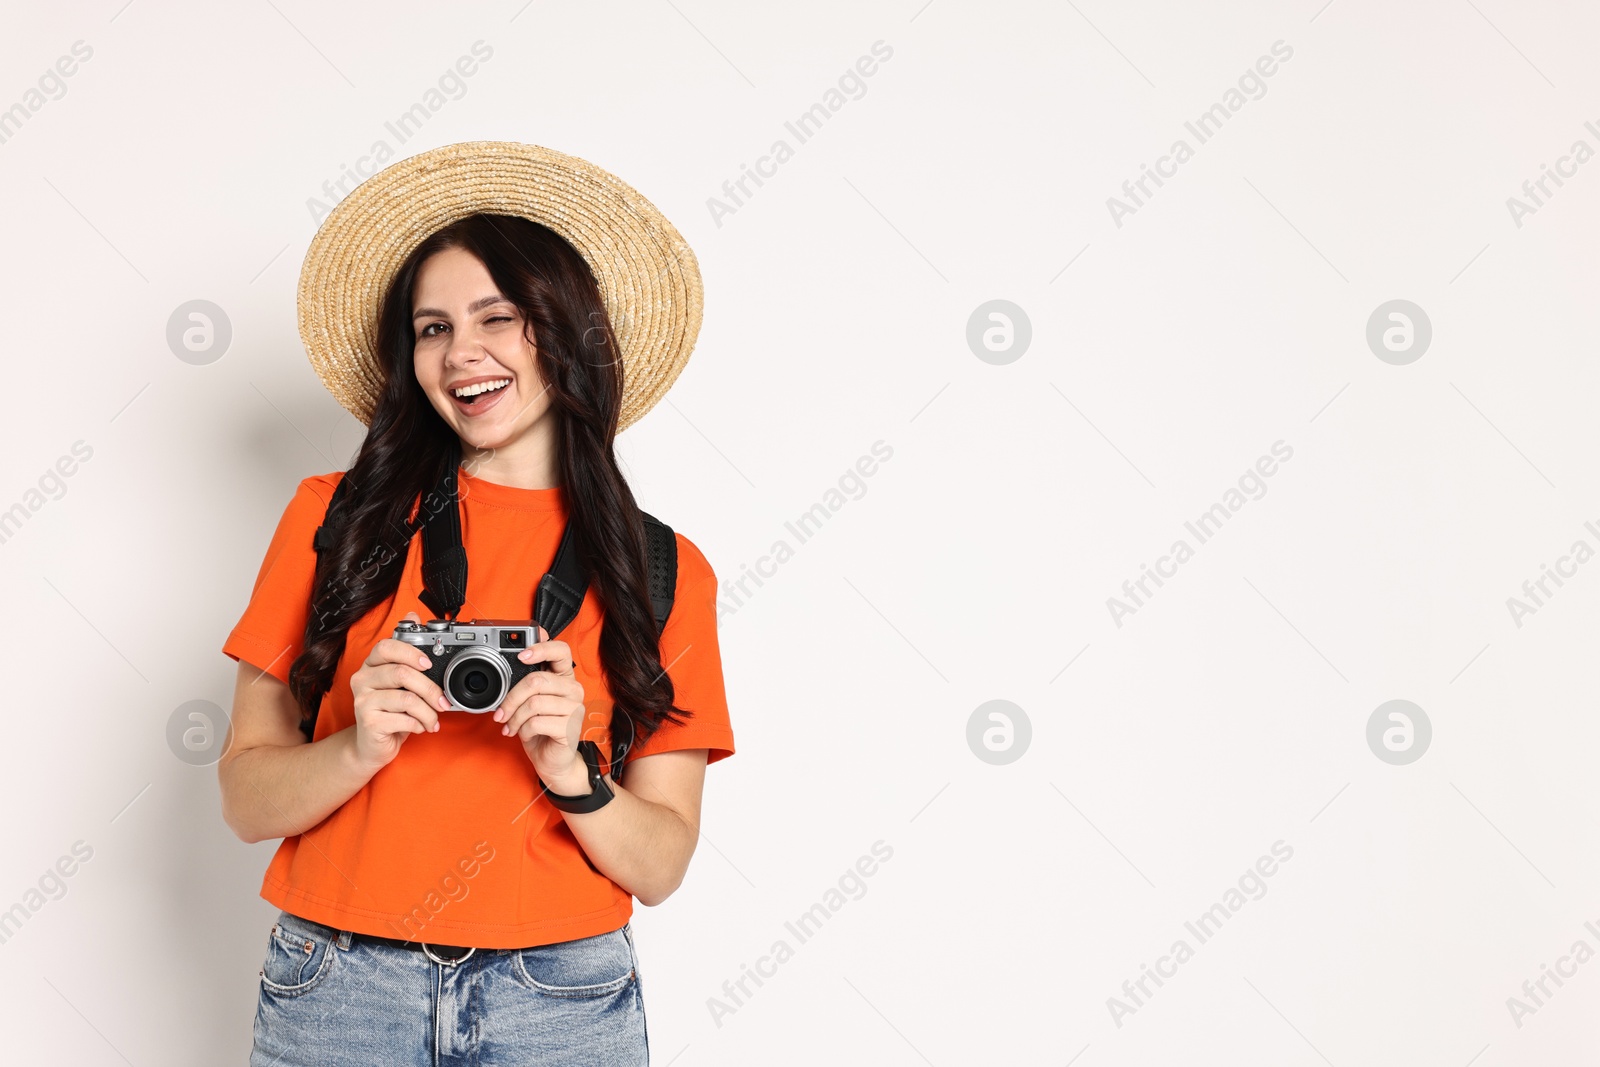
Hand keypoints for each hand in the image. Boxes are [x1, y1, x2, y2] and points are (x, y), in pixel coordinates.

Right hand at [348, 611, 449, 771]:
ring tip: (433, 719)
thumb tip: (412, 613)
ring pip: (406, 698)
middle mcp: (361, 679)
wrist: (372, 745)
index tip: (430, 664)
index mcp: (371, 664)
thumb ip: (408, 651)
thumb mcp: (402, 680)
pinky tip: (420, 727)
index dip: (411, 652)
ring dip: (428, 712)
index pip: (387, 647)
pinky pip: (403, 718)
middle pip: (402, 673)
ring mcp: (361, 700)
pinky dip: (419, 724)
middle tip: (444, 702)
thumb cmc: (391, 710)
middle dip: (431, 689)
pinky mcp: (367, 722)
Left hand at [492, 626, 590, 792]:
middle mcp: (573, 689)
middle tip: (501, 712)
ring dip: (515, 717)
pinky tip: (523, 734)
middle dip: (511, 698)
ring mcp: (574, 708)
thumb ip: (524, 681)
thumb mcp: (529, 701)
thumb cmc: (540, 728)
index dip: (540, 648)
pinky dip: (523, 730)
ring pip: (534, 703)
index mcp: (564, 677)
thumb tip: (510, 661)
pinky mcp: (569, 728)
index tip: (521, 655)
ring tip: (511, 726)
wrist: (551, 760)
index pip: (561, 650)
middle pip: (537, 680)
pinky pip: (537, 722)